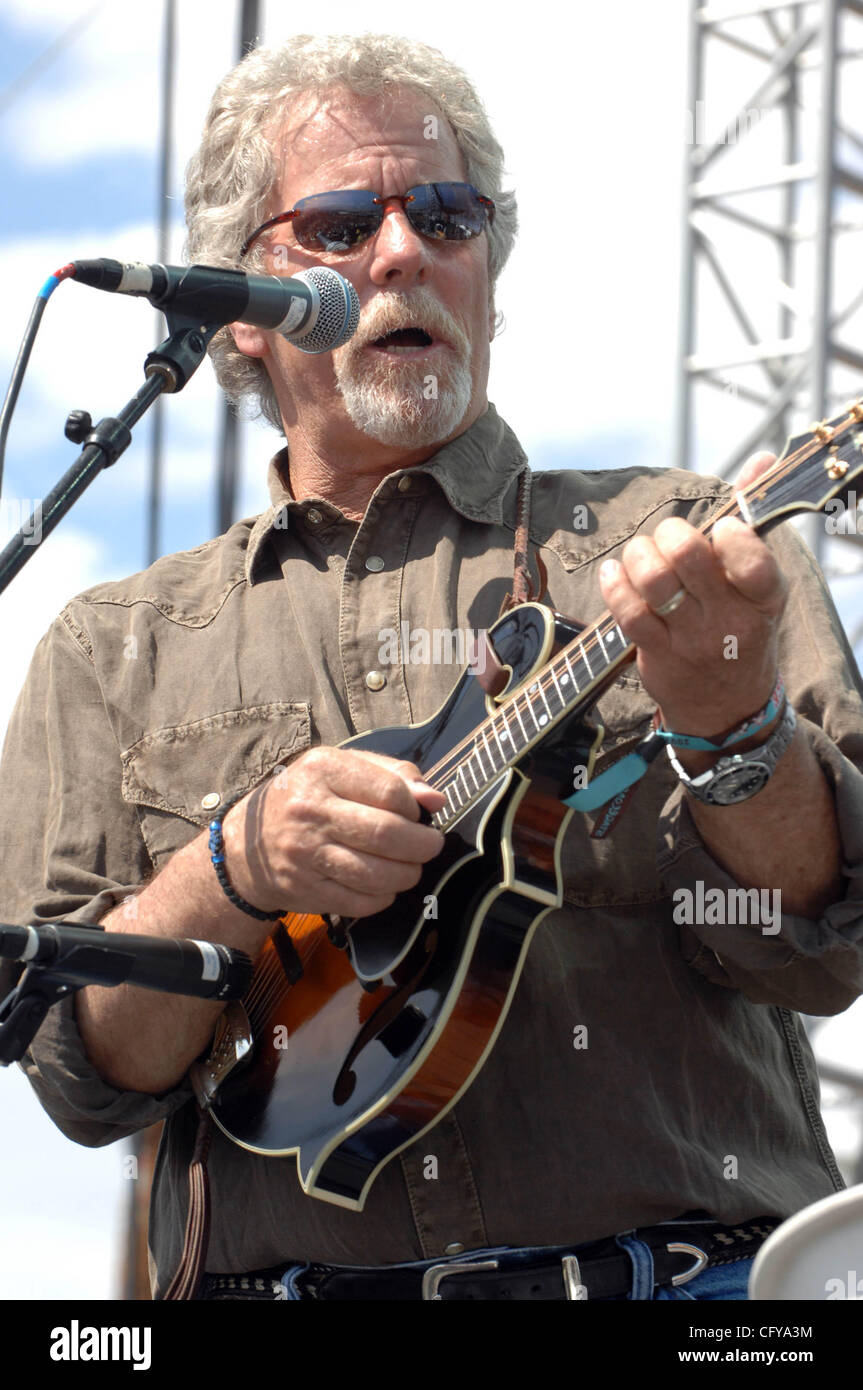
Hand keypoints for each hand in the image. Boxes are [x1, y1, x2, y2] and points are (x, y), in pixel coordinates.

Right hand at [220, 747, 445, 918]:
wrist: (245, 844)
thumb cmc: (305, 798)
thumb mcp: (340, 769)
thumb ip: (392, 775)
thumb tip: (435, 799)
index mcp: (323, 770)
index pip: (390, 792)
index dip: (414, 808)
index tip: (416, 815)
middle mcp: (310, 811)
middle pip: (387, 834)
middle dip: (422, 845)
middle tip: (429, 846)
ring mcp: (305, 854)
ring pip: (377, 874)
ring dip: (407, 875)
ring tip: (410, 867)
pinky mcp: (305, 890)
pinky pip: (361, 902)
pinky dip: (383, 897)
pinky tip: (383, 885)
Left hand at [598, 452, 786, 737]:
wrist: (725, 707)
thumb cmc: (738, 628)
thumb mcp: (757, 585)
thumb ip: (754, 522)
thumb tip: (764, 461)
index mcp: (763, 599)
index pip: (753, 560)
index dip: (730, 535)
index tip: (720, 529)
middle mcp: (729, 620)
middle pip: (689, 556)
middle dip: (671, 533)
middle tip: (670, 538)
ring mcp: (691, 640)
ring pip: (653, 579)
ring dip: (639, 554)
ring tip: (642, 556)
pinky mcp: (657, 654)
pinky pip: (627, 610)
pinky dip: (614, 582)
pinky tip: (615, 572)